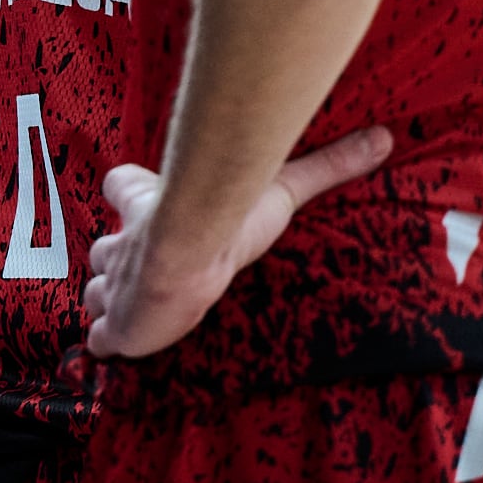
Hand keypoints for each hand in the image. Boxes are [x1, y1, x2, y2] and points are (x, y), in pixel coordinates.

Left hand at [84, 123, 391, 359]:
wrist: (185, 259)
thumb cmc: (224, 220)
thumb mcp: (281, 188)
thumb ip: (327, 166)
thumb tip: (385, 137)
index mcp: (148, 204)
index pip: (121, 184)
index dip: (127, 190)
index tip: (132, 194)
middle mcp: (124, 245)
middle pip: (104, 247)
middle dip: (117, 259)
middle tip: (139, 271)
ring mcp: (114, 288)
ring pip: (97, 290)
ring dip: (110, 297)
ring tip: (129, 308)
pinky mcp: (116, 328)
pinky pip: (100, 338)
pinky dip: (107, 341)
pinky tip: (117, 345)